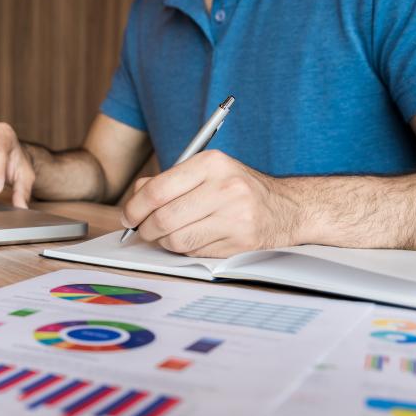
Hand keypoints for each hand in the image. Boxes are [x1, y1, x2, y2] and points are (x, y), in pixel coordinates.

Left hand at [121, 150, 302, 257]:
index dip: (134, 207)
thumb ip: (168, 181)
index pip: (157, 190)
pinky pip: (195, 252)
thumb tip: (134, 202)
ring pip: (177, 240)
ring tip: (167, 235)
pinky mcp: (240, 241)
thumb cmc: (238, 188)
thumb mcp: (207, 171)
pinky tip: (192, 239)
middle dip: (145, 229)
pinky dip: (185, 250)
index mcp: (211, 163)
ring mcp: (235, 216)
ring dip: (164, 242)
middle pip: (164, 218)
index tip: (128, 216)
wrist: (288, 208)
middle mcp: (225, 187)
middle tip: (142, 231)